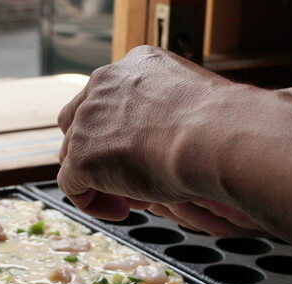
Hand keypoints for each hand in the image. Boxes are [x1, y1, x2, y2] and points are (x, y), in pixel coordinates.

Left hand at [57, 45, 266, 236]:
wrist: (215, 137)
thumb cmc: (219, 126)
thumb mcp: (193, 106)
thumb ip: (171, 114)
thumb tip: (175, 137)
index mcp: (136, 64)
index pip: (110, 97)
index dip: (119, 130)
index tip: (142, 153)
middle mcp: (105, 84)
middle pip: (82, 121)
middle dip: (101, 151)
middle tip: (131, 177)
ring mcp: (89, 119)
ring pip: (74, 152)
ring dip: (98, 178)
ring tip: (132, 199)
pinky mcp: (82, 155)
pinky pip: (71, 184)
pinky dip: (90, 201)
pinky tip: (120, 211)